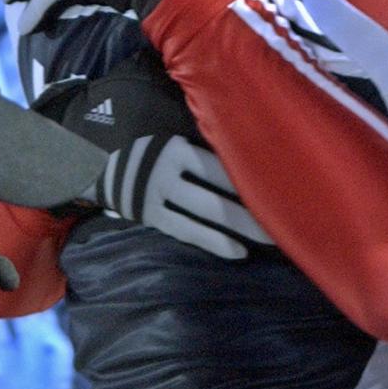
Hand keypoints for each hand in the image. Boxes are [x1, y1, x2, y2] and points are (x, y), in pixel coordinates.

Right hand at [91, 134, 273, 260]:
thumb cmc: (156, 149)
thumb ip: (204, 145)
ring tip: (269, 237)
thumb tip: (251, 147)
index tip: (280, 182)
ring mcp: (157, 200)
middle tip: (284, 217)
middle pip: (215, 195)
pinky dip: (214, 242)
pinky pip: (188, 233)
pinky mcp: (153, 219)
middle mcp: (166, 174)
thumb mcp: (175, 138)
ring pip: (204, 217)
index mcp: (176, 149)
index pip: (219, 166)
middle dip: (250, 209)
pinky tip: (239, 251)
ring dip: (238, 228)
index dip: (248, 175)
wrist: (102, 167)